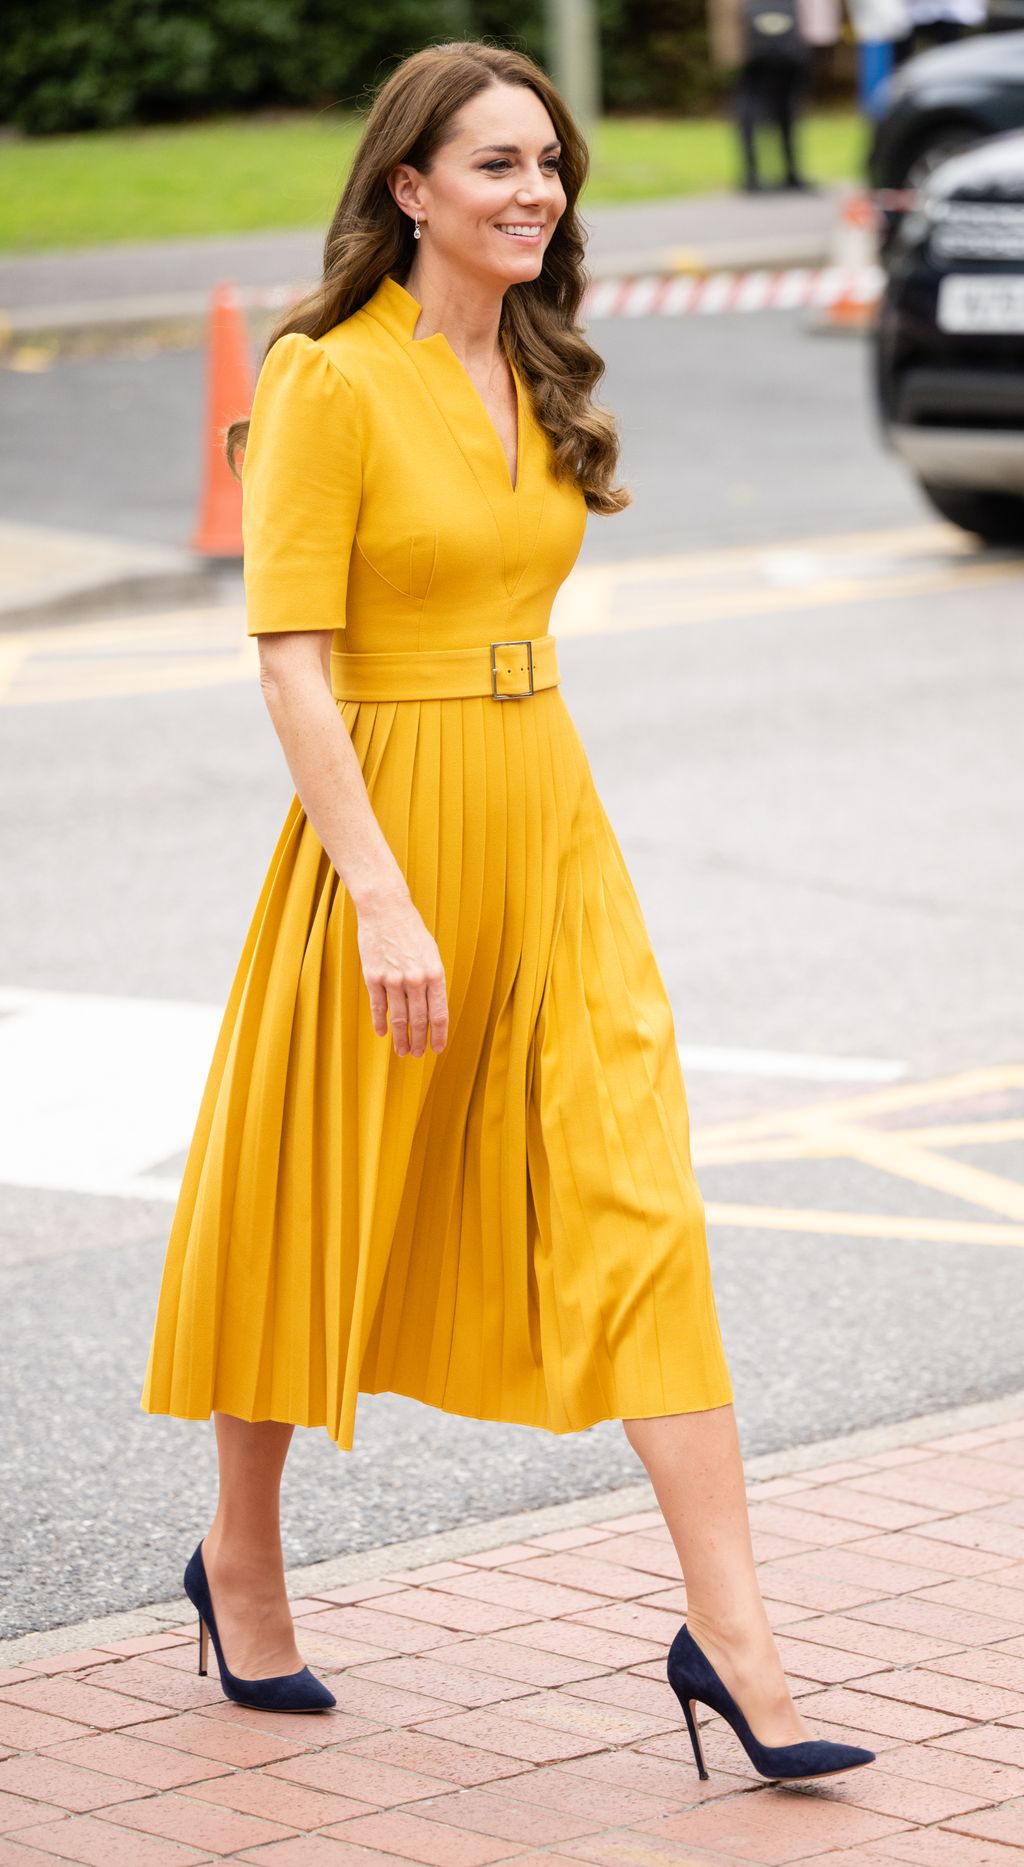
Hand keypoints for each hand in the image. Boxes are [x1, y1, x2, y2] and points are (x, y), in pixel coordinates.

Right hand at [356, 887, 448, 1056]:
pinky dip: (380, 1022)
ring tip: (402, 1051)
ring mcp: (393, 979)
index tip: (437, 1049)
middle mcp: (415, 979)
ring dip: (401, 1038)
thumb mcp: (431, 954)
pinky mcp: (373, 976)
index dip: (438, 1035)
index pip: (439, 1014)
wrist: (386, 910)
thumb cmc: (411, 931)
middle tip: (416, 1055)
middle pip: (418, 1020)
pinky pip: (378, 1006)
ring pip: (399, 1018)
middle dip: (418, 1041)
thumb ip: (433, 982)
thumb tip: (432, 1009)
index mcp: (435, 974)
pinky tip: (383, 1033)